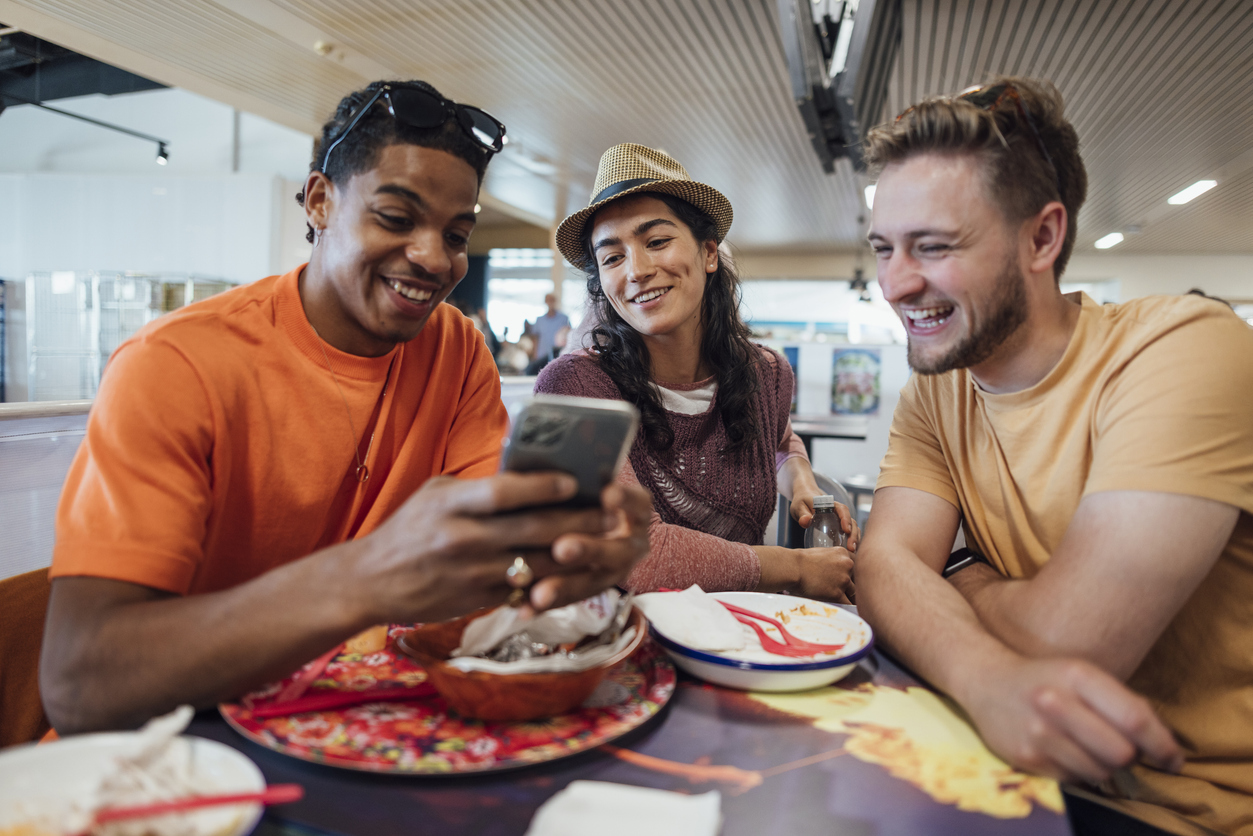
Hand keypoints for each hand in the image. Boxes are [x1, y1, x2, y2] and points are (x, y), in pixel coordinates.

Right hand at [354, 472, 646, 622]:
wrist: (370, 582)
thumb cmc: (407, 531)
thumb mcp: (434, 495)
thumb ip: (477, 488)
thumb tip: (527, 475)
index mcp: (451, 505)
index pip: (505, 491)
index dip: (543, 486)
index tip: (574, 481)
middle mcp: (462, 538)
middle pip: (532, 528)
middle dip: (577, 521)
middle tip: (609, 514)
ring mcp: (471, 573)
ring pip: (536, 564)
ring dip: (574, 555)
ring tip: (603, 544)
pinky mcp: (475, 599)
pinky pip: (522, 590)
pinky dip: (550, 582)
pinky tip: (575, 573)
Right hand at [755, 546, 854, 603]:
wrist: (792, 568)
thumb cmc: (801, 561)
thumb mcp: (823, 554)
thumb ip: (835, 562)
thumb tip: (838, 573)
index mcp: (844, 554)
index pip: (858, 567)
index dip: (856, 577)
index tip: (855, 584)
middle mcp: (847, 566)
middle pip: (859, 581)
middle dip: (855, 589)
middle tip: (858, 597)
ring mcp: (843, 580)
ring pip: (855, 594)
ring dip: (851, 599)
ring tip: (853, 607)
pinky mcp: (837, 593)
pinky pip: (848, 604)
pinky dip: (847, 608)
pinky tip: (846, 611)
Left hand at [790, 494, 860, 551]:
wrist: (804, 501)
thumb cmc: (802, 501)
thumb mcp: (799, 506)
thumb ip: (802, 514)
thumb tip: (805, 521)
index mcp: (831, 504)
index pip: (842, 509)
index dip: (846, 519)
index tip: (846, 530)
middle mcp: (838, 512)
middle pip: (851, 521)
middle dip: (853, 534)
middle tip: (851, 547)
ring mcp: (840, 521)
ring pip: (852, 529)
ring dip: (854, 540)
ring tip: (853, 552)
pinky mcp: (838, 529)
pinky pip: (847, 535)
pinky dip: (850, 543)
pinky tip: (849, 553)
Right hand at [962, 654, 1183, 784]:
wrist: (984, 680)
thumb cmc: (1046, 678)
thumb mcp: (1083, 675)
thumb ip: (1122, 703)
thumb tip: (1163, 745)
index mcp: (1077, 675)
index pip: (1135, 720)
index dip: (1163, 745)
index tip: (1173, 759)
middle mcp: (1055, 702)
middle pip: (1122, 753)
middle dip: (1132, 758)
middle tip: (1125, 751)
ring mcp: (1038, 732)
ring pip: (1100, 772)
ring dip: (1105, 767)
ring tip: (1091, 748)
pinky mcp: (1025, 756)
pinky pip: (1073, 780)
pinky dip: (1078, 771)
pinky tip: (1067, 752)